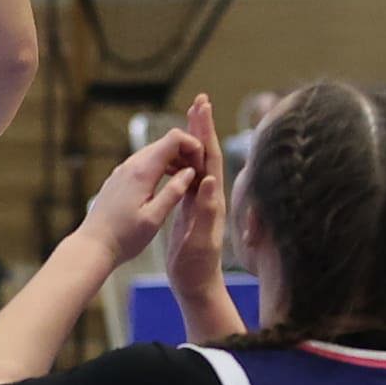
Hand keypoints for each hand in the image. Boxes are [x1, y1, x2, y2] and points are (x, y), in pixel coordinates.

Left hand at [78, 125, 210, 262]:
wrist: (93, 246)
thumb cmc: (124, 237)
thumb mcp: (155, 218)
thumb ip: (174, 192)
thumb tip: (191, 171)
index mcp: (142, 172)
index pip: (174, 139)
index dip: (193, 146)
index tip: (201, 165)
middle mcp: (130, 165)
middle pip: (165, 142)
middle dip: (186, 152)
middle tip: (199, 173)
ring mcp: (122, 171)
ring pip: (154, 152)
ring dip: (174, 160)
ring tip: (187, 180)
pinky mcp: (118, 179)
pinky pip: (143, 163)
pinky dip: (160, 167)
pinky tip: (167, 185)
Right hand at [162, 93, 227, 298]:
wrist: (196, 285)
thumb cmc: (197, 266)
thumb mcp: (201, 239)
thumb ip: (206, 210)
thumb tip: (211, 179)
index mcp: (211, 199)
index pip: (210, 158)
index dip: (206, 132)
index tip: (202, 107)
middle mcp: (209, 195)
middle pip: (206, 153)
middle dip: (202, 126)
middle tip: (200, 100)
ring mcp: (199, 200)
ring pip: (196, 161)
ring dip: (193, 138)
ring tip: (189, 116)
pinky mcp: (190, 207)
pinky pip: (187, 175)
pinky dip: (182, 158)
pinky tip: (174, 152)